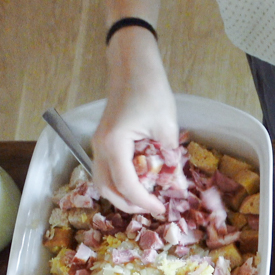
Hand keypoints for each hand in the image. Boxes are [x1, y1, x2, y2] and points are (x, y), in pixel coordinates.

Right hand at [92, 27, 176, 214]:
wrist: (133, 66)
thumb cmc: (150, 90)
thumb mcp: (167, 127)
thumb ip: (170, 159)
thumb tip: (176, 186)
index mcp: (114, 143)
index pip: (125, 184)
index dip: (143, 201)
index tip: (160, 208)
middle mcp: (100, 146)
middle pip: (105, 188)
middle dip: (127, 204)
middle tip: (151, 208)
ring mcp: (98, 144)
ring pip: (102, 180)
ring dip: (121, 195)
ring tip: (145, 199)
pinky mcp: (103, 141)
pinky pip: (106, 169)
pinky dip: (119, 182)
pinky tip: (140, 182)